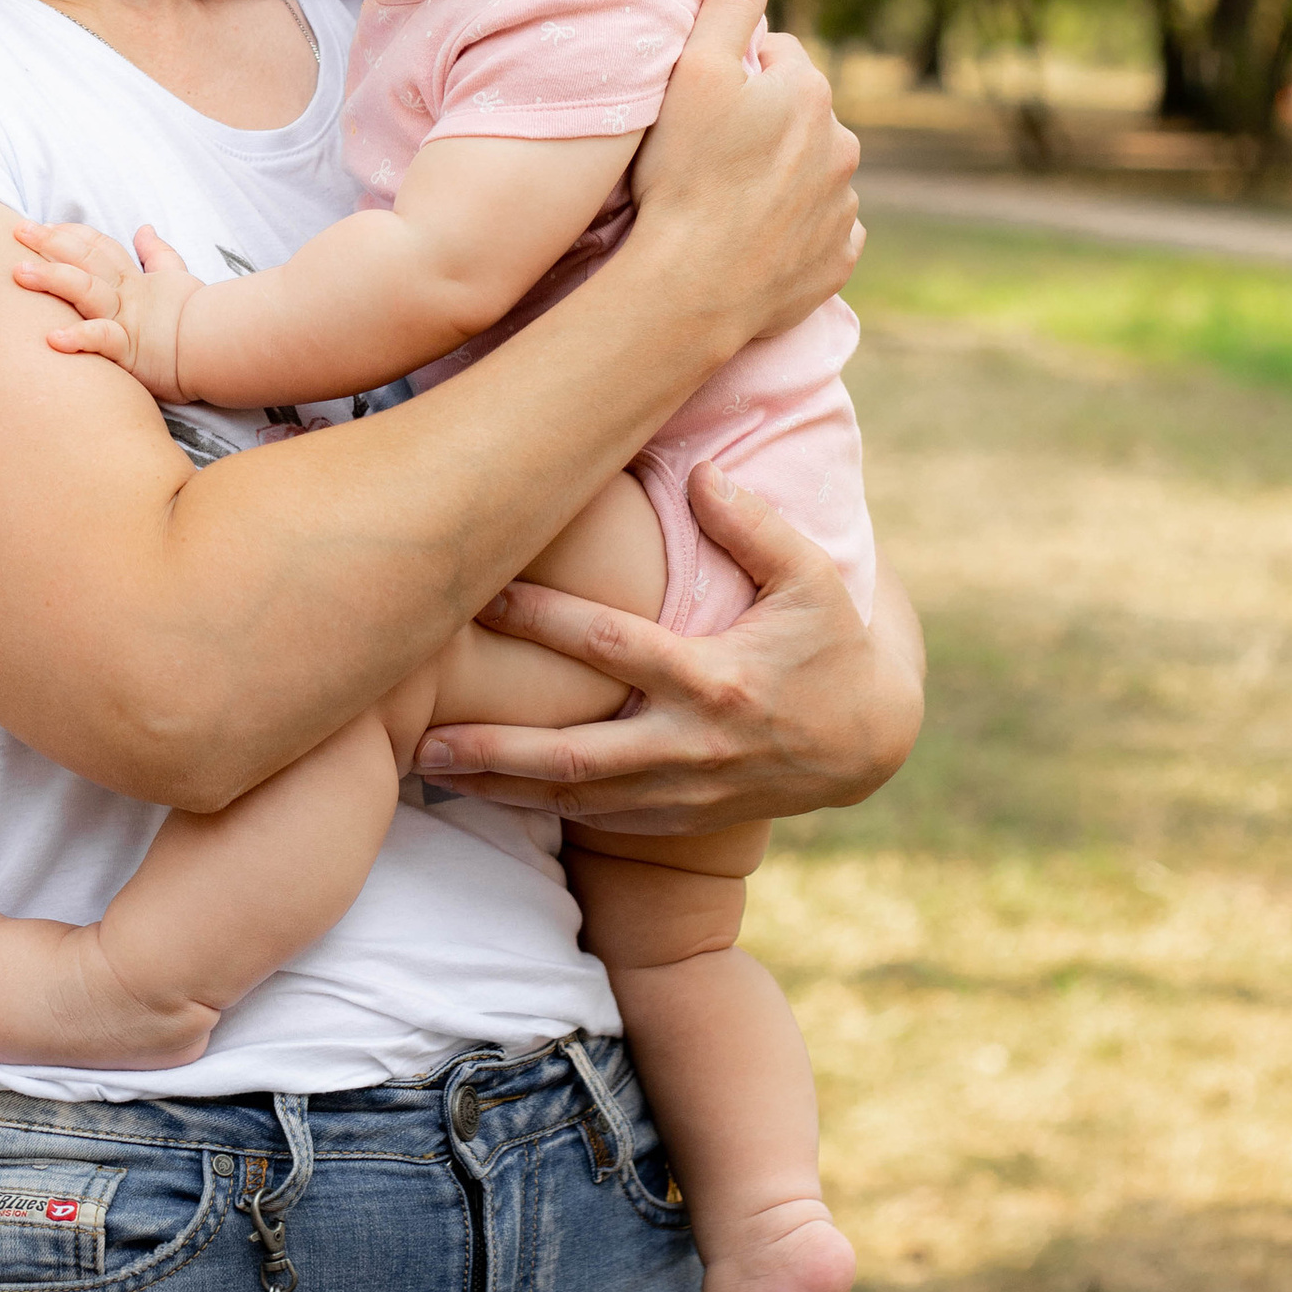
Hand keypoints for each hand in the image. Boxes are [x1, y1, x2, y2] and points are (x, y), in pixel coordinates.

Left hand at [11, 217, 203, 398]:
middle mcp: (125, 295)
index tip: (44, 226)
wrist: (221, 348)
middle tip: (18, 230)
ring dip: (52, 279)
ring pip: (86, 290)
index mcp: (133, 280)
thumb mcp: (177, 277)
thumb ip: (158, 254)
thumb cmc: (197, 316)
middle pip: (84, 260)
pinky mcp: (131, 350)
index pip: (99, 247)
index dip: (71, 234)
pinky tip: (53, 339)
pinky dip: (80, 338)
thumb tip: (145, 229)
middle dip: (50, 243)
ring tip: (19, 272)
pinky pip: (103, 341)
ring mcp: (126, 320)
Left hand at [414, 471, 924, 834]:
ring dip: (499, 789)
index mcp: (717, 682)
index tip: (482, 596)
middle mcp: (691, 747)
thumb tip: (698, 471)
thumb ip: (754, 526)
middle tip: (421, 738)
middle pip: (576, 755)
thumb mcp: (813, 579)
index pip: (614, 648)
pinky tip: (480, 792)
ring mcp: (683, 794)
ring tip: (426, 767)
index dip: (545, 622)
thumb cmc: (832, 645)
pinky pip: (596, 820)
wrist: (870, 742)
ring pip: (575, 799)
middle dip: (496, 751)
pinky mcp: (679, 820)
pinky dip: (538, 807)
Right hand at [629, 0, 863, 343]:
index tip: (700, 103)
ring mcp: (843, 208)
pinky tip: (754, 238)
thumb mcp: (693, 70)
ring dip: (778, 177)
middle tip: (706, 152)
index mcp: (810, 93)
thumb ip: (726, 2)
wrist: (695, 286)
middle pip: (796, 116)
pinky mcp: (836, 260)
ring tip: (725, 200)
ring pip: (810, 173)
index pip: (774, 56)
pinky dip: (793, 230)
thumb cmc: (686, 174)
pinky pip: (819, 231)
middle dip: (762, 124)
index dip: (732, 73)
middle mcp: (841, 146)